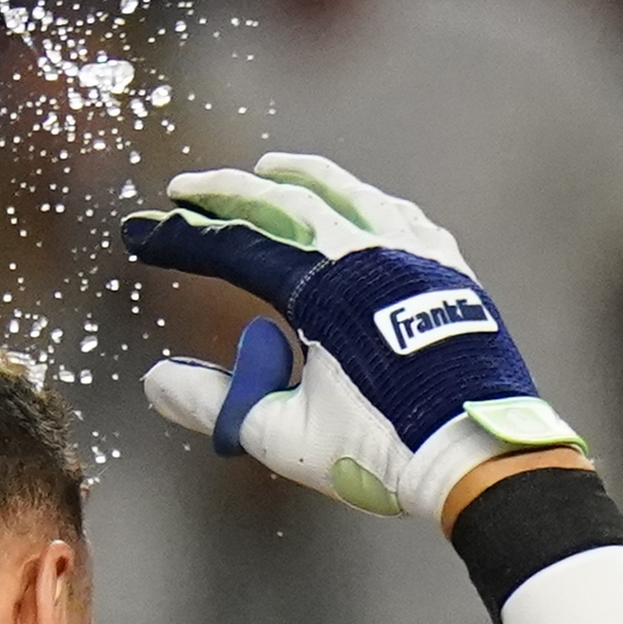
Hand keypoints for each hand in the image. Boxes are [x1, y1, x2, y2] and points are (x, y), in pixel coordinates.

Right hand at [128, 152, 582, 525]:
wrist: (480, 453)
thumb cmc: (384, 450)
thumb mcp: (284, 435)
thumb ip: (216, 405)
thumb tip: (156, 379)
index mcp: (323, 287)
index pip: (235, 247)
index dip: (182, 239)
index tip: (142, 234)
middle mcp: (368, 253)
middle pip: (286, 201)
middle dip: (229, 192)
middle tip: (189, 191)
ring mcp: (414, 254)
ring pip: (349, 193)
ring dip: (302, 178)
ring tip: (270, 170)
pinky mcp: (449, 271)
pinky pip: (401, 217)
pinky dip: (366, 203)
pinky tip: (361, 206)